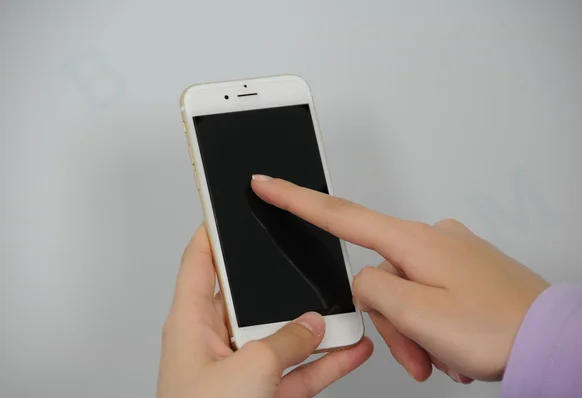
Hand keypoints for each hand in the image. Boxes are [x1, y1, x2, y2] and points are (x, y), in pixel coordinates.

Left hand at [157, 225, 372, 397]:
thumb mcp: (248, 371)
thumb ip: (284, 342)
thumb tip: (311, 325)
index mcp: (192, 322)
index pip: (200, 260)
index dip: (214, 231)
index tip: (230, 207)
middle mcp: (215, 340)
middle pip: (251, 297)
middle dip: (282, 283)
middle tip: (305, 260)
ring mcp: (241, 368)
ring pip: (282, 335)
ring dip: (313, 327)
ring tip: (343, 310)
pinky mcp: (262, 394)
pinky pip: (297, 370)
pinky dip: (323, 362)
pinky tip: (349, 350)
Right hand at [251, 176, 548, 382]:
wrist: (551, 339)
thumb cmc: (498, 327)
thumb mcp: (418, 314)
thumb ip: (372, 290)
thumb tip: (364, 281)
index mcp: (414, 241)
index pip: (339, 214)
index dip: (296, 199)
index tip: (268, 183)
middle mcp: (431, 238)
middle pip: (377, 278)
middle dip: (390, 323)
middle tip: (417, 356)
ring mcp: (448, 252)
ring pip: (403, 294)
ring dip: (414, 332)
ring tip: (440, 358)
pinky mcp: (462, 268)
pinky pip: (427, 296)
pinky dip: (431, 326)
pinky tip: (452, 345)